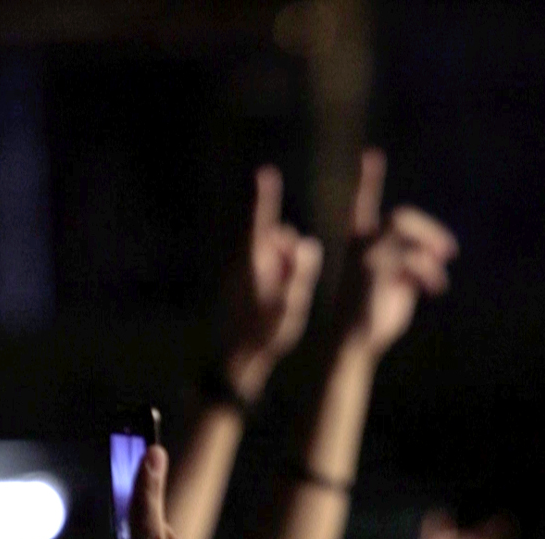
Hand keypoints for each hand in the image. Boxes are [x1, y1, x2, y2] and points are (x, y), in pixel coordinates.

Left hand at [224, 166, 324, 399]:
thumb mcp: (289, 305)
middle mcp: (244, 265)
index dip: (264, 199)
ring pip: (271, 254)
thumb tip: (307, 243)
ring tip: (282, 300)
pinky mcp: (242, 284)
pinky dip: (278, 275)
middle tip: (289, 288)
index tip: (265, 173)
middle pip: (272, 240)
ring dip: (284, 266)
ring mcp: (241, 274)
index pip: (259, 224)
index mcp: (252, 267)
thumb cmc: (264, 334)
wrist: (237, 360)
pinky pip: (266, 268)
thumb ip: (299, 273)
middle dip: (288, 252)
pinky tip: (276, 300)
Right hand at [337, 150, 457, 357]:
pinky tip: (434, 288)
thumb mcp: (395, 285)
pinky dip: (428, 271)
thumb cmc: (374, 319)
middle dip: (429, 230)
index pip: (362, 205)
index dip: (367, 180)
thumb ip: (411, 263)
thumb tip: (437, 252)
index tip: (370, 155)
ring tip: (440, 275)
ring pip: (405, 230)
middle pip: (401, 216)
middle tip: (448, 252)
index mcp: (359, 246)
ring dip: (430, 246)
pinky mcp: (374, 268)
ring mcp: (365, 255)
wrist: (353, 345)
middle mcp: (360, 246)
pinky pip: (411, 256)